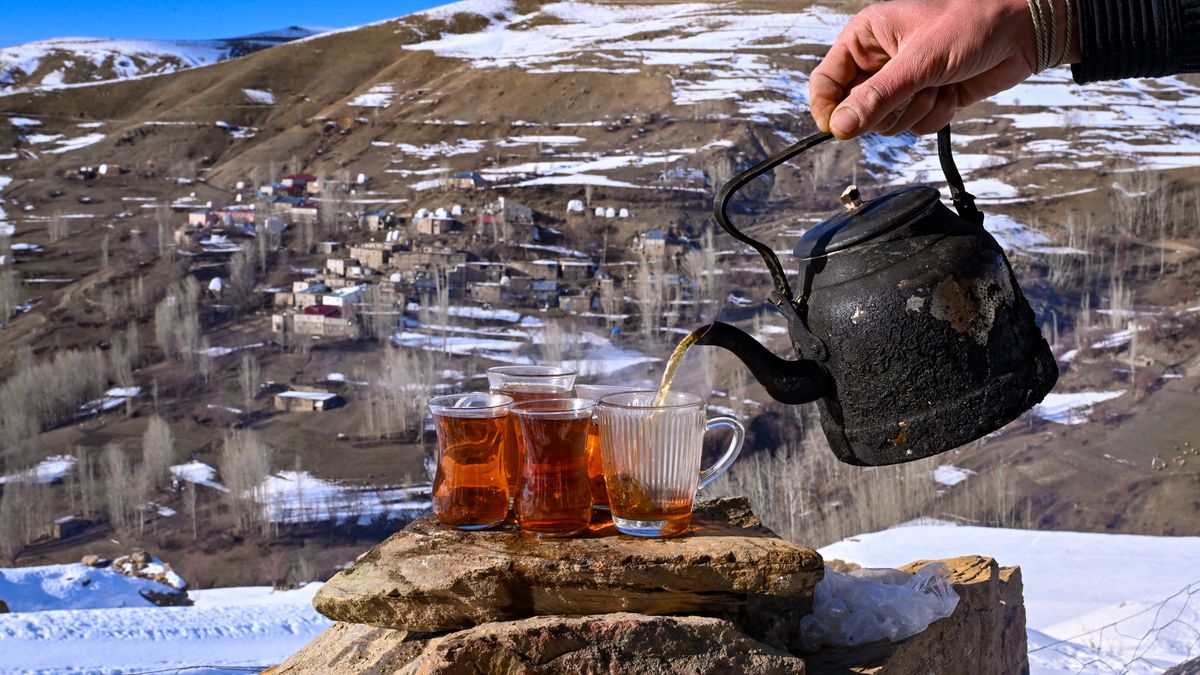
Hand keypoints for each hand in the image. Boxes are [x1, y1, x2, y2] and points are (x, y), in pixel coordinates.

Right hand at [809, 0, 1065, 138]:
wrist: (1022, 32)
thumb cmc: (973, 24)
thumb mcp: (919, 61)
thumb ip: (877, 97)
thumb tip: (840, 127)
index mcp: (865, 38)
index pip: (825, 81)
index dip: (829, 109)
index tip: (839, 130)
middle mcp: (879, 61)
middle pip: (856, 110)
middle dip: (888, 109)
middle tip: (913, 90)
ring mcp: (903, 82)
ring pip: (888, 124)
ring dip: (917, 111)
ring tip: (939, 84)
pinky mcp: (925, 99)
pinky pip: (915, 127)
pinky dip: (935, 116)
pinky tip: (952, 91)